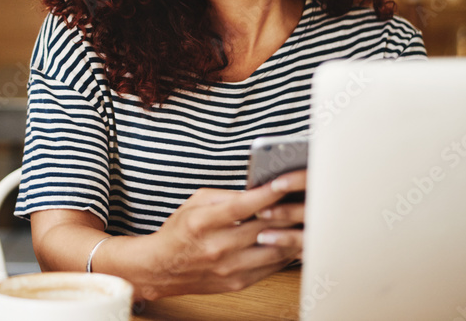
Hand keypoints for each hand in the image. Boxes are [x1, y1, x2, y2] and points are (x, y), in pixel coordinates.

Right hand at [133, 169, 305, 298]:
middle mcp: (217, 247)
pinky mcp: (238, 283)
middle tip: (303, 199)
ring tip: (304, 220)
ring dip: (293, 234)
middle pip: (264, 228)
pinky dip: (286, 252)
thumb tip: (257, 191)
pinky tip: (292, 240)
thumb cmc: (179, 232)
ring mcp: (229, 268)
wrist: (161, 268)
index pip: (241, 206)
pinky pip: (272, 267)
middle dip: (288, 211)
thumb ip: (225, 195)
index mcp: (202, 222)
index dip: (267, 193)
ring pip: (275, 250)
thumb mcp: (194, 202)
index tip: (285, 183)